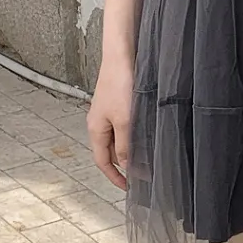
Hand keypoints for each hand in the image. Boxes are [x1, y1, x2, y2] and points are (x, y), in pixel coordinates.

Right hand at [87, 42, 132, 185]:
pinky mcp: (118, 102)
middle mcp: (99, 122)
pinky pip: (124, 126)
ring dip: (130, 149)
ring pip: (118, 138)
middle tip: (142, 174)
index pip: (102, 161)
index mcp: (95, 129)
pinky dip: (133, 135)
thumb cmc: (120, 84)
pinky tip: (145, 135)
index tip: (128, 188)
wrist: (122, 55)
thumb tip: (127, 167)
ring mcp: (108, 112)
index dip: (114, 177)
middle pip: (110, 151)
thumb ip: (126, 146)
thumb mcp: (124, 121)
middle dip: (124, 164)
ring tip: (147, 157)